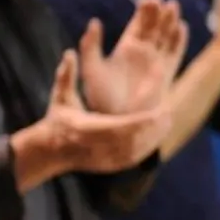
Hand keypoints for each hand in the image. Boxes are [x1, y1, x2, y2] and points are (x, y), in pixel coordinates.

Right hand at [16, 51, 172, 184]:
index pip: (120, 127)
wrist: (51, 150)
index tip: (157, 112)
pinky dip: (147, 147)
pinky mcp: (110, 166)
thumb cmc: (58, 119)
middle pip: (132, 140)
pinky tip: (158, 135)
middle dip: (153, 128)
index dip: (142, 122)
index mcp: (86, 129)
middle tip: (168, 112)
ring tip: (167, 121)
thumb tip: (70, 52)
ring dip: (154, 137)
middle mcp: (96, 147)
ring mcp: (104, 159)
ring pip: (136, 151)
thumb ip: (66, 75)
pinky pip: (133, 159)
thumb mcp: (60, 96)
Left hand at [79, 0, 187, 114]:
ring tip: (173, 5)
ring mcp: (155, 63)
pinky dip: (179, 41)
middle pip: (153, 27)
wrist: (117, 118)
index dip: (143, 11)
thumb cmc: (101, 96)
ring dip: (170, 22)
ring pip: (166, 37)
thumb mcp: (91, 68)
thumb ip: (91, 46)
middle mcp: (142, 53)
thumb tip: (94, 22)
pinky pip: (175, 54)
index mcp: (125, 49)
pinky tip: (181, 27)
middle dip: (158, 12)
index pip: (137, 25)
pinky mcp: (165, 74)